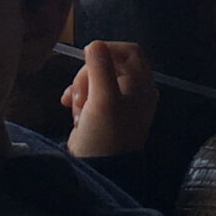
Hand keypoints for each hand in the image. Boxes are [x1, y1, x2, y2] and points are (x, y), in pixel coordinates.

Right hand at [62, 40, 156, 158]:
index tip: (87, 57)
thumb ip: (100, 68)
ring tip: (78, 108)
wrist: (100, 171)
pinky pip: (90, 94)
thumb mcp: (103, 99)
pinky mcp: (104, 113)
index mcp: (142, 85)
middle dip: (89, 75)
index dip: (108, 49)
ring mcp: (119, 103)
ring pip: (95, 78)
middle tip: (80, 93)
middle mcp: (135, 91)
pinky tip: (73, 113)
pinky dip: (79, 99)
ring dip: (81, 88)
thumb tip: (94, 44)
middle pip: (108, 63)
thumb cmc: (105, 135)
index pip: (129, 51)